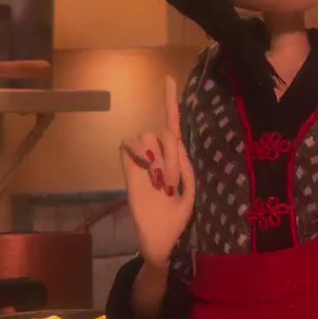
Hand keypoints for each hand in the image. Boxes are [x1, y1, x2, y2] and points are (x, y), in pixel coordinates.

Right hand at [120, 76, 195, 268]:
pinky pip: (127, 146)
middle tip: (172, 182)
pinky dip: (136, 152)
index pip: (174, 124)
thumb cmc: (179, 218)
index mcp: (178, 158)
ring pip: (147, 137)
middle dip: (172, 154)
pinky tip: (146, 171)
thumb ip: (185, 166)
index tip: (167, 77)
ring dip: (157, 158)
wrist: (161, 241)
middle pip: (164, 132)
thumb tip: (174, 142)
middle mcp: (159, 156)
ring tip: (160, 183)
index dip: (170, 101)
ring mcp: (142, 163)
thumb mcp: (191, 191)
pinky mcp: (128, 172)